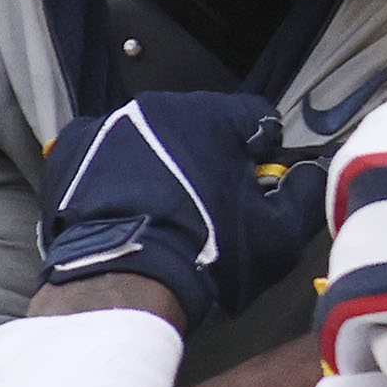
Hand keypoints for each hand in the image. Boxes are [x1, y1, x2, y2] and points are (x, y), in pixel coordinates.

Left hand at [37, 92, 327, 330]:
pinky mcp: (73, 149)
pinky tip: (125, 205)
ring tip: (163, 210)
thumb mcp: (278, 235)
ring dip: (163, 163)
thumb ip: (304, 193)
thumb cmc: (204, 255)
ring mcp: (110, 124)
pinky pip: (106, 151)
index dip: (262, 153)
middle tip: (208, 204)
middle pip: (200, 125)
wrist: (122, 279)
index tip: (254, 185)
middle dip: (209, 156)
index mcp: (214, 116)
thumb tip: (314, 171)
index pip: (254, 117)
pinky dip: (117, 171)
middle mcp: (160, 107)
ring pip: (153, 137)